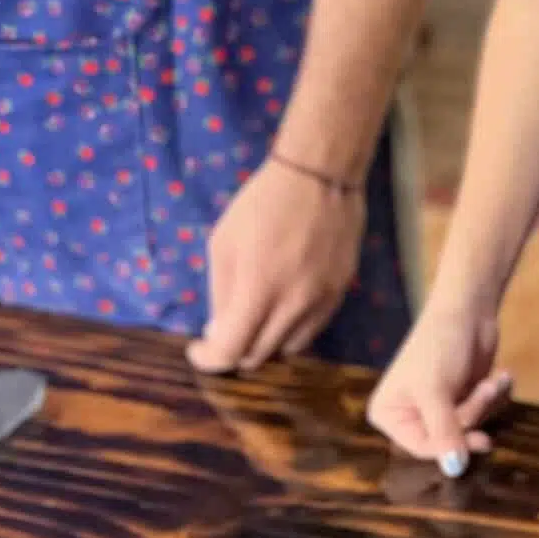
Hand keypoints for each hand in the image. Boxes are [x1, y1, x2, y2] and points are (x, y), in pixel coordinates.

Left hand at [186, 159, 367, 373]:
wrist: (319, 178)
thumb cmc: (261, 206)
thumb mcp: (223, 245)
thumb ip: (219, 294)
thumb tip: (220, 330)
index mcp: (258, 291)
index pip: (230, 352)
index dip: (208, 359)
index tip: (199, 348)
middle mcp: (294, 305)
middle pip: (258, 356)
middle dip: (234, 350)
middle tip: (224, 330)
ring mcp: (322, 301)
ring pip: (288, 349)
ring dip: (265, 342)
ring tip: (255, 319)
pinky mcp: (340, 292)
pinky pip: (312, 329)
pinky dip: (290, 329)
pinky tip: (281, 306)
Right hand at [365, 298, 512, 477]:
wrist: (469, 308)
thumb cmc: (441, 344)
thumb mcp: (436, 390)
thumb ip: (444, 432)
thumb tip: (454, 470)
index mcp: (389, 414)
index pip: (421, 448)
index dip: (452, 447)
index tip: (481, 440)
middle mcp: (411, 414)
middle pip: (450, 439)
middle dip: (473, 414)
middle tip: (485, 391)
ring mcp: (440, 406)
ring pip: (472, 426)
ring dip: (488, 403)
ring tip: (492, 379)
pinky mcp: (465, 396)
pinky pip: (487, 413)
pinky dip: (496, 396)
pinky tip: (500, 376)